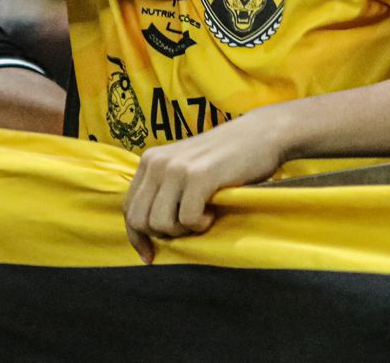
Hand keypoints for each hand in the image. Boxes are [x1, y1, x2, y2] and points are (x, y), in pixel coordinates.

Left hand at [122, 109, 290, 262]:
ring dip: (183, 230)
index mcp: (149, 160)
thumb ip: (164, 189)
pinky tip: (213, 211)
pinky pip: (188, 220)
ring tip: (202, 215)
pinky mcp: (199, 176)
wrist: (260, 134)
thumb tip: (147, 231)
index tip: (150, 255)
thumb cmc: (224, 158)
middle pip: (140, 221)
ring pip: (161, 224)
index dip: (137, 237)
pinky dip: (201, 224)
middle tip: (187, 227)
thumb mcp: (184, 167)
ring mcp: (177, 168)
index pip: (129, 209)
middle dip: (162, 235)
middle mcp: (157, 162)